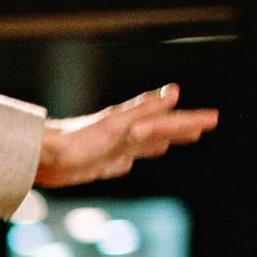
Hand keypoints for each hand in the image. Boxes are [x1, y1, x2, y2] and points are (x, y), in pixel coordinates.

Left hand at [38, 82, 218, 186]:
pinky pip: (124, 162)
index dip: (190, 121)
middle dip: (183, 128)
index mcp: (133, 125)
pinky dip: (135, 160)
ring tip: (181, 138)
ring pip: (147, 145)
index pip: (169, 122)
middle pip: (162, 130)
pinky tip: (134, 161)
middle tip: (206, 125)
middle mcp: (126, 136)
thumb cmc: (77, 139)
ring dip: (165, 140)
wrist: (44, 156)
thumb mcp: (116, 124)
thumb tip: (174, 92)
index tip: (212, 119)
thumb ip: (144, 109)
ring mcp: (113, 149)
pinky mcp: (98, 164)